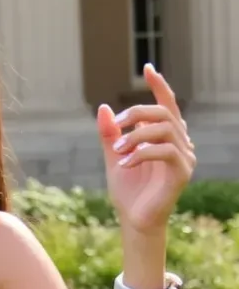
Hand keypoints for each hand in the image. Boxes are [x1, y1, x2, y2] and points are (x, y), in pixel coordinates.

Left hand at [96, 65, 195, 233]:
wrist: (133, 220)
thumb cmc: (127, 190)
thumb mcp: (114, 156)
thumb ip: (110, 133)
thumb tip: (104, 107)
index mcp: (166, 137)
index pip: (167, 105)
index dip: (159, 85)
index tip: (147, 68)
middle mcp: (180, 144)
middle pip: (165, 113)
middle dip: (137, 113)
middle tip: (115, 123)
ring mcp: (185, 158)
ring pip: (165, 129)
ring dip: (136, 135)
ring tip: (117, 149)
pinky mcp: (182, 173)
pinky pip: (165, 151)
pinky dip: (141, 153)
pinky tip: (124, 164)